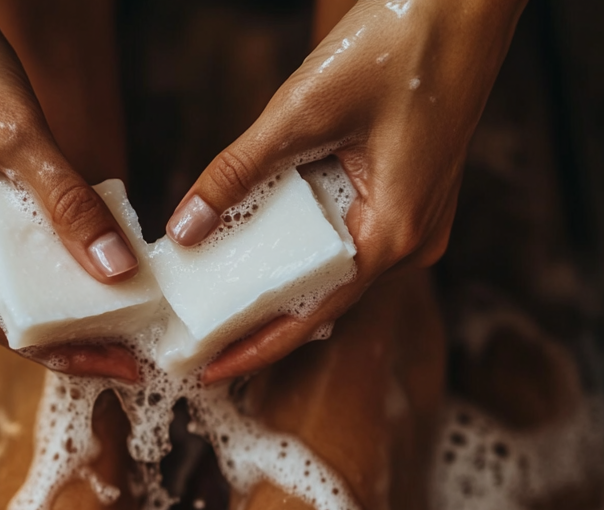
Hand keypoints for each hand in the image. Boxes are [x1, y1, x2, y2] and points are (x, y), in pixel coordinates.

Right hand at [0, 0, 140, 378]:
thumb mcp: (17, 134)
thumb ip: (67, 205)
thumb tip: (117, 270)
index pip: (2, 321)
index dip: (65, 349)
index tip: (119, 364)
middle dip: (65, 330)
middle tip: (127, 345)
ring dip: (53, 294)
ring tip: (114, 309)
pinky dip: (34, 257)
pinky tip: (78, 257)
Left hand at [165, 0, 526, 383]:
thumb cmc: (399, 43)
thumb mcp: (300, 112)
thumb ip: (238, 174)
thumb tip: (185, 228)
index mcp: (393, 234)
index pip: (311, 314)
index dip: (257, 347)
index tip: (211, 372)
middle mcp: (412, 242)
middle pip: (323, 302)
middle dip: (263, 326)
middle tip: (206, 348)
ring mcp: (418, 223)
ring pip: (336, 273)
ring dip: (284, 288)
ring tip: (225, 307)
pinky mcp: (413, 199)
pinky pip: (353, 242)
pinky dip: (308, 252)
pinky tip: (267, 254)